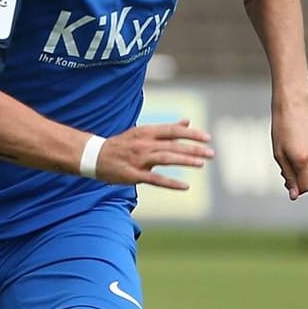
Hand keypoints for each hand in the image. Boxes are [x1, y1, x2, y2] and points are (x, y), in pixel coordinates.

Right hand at [93, 120, 214, 190]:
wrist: (95, 156)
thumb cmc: (123, 144)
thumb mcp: (144, 132)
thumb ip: (167, 129)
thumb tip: (187, 122)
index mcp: (147, 132)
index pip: (173, 131)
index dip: (191, 134)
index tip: (208, 138)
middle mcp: (144, 144)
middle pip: (173, 145)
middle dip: (193, 149)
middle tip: (212, 153)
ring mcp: (139, 159)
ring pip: (166, 159)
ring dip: (185, 161)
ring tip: (201, 164)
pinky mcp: (134, 175)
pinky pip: (155, 180)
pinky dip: (171, 183)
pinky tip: (185, 186)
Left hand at [271, 102, 307, 200]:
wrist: (295, 106)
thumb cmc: (282, 130)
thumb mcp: (279, 155)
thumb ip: (288, 176)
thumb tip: (295, 195)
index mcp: (302, 160)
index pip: (305, 187)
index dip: (296, 190)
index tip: (288, 186)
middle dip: (299, 179)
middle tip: (286, 168)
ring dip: (305, 168)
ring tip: (293, 152)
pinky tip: (303, 145)